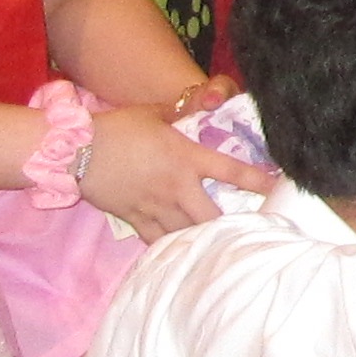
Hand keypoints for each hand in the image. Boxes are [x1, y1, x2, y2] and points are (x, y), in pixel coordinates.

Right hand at [82, 105, 275, 241]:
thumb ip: (178, 114)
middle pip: (212, 217)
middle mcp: (176, 186)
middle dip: (231, 226)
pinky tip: (182, 252)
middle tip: (247, 230)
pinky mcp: (135, 219)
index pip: (231, 171)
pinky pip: (158, 240)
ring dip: (203, 239)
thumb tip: (197, 104)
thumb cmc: (117, 127)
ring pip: (187, 233)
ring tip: (220, 246)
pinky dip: (171, 246)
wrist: (76, 151)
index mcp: (186, 158)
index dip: (258, 181)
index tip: (278, 188)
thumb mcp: (153, 114)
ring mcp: (155, 206)